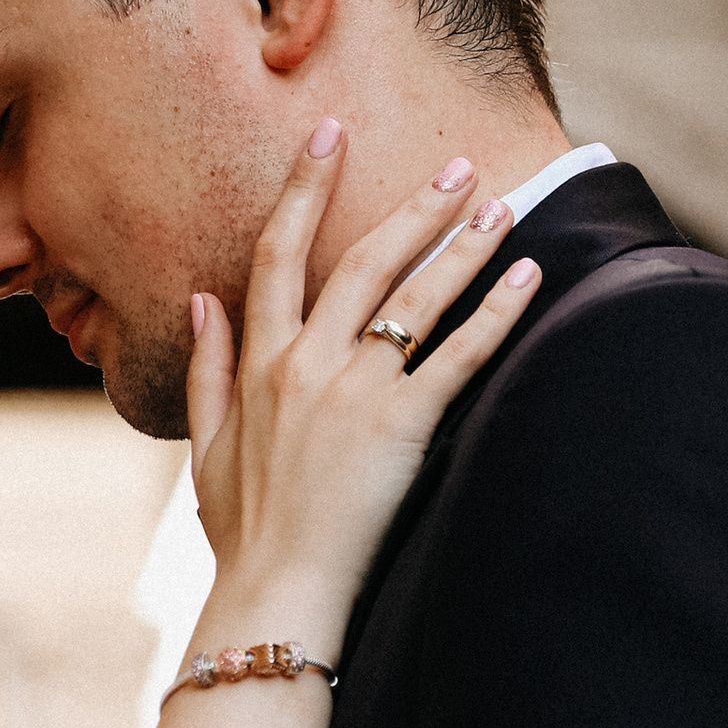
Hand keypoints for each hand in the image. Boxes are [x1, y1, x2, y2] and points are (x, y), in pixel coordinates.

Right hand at [189, 127, 540, 644]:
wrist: (277, 593)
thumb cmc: (244, 532)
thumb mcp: (204, 446)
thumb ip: (206, 366)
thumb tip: (199, 298)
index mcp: (258, 363)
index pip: (278, 253)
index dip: (304, 188)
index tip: (328, 134)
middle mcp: (305, 364)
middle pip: (364, 259)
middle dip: (415, 207)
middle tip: (459, 166)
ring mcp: (353, 392)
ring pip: (416, 296)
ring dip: (465, 245)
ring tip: (503, 206)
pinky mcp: (400, 427)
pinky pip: (458, 354)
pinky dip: (497, 311)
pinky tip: (529, 275)